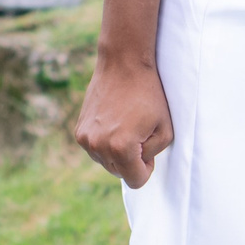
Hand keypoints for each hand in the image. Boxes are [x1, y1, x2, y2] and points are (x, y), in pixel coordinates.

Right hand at [75, 57, 173, 187]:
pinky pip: (96, 149)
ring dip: (117, 152)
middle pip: (119, 173)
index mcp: (121, 148)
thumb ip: (153, 155)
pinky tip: (112, 121)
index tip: (148, 145)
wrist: (123, 63)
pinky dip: (105, 142)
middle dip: (131, 159)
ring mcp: (85, 139)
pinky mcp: (79, 131)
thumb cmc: (149, 94)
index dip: (147, 168)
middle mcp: (98, 146)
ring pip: (106, 162)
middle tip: (138, 131)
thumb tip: (137, 162)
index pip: (136, 181)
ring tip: (124, 124)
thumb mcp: (165, 130)